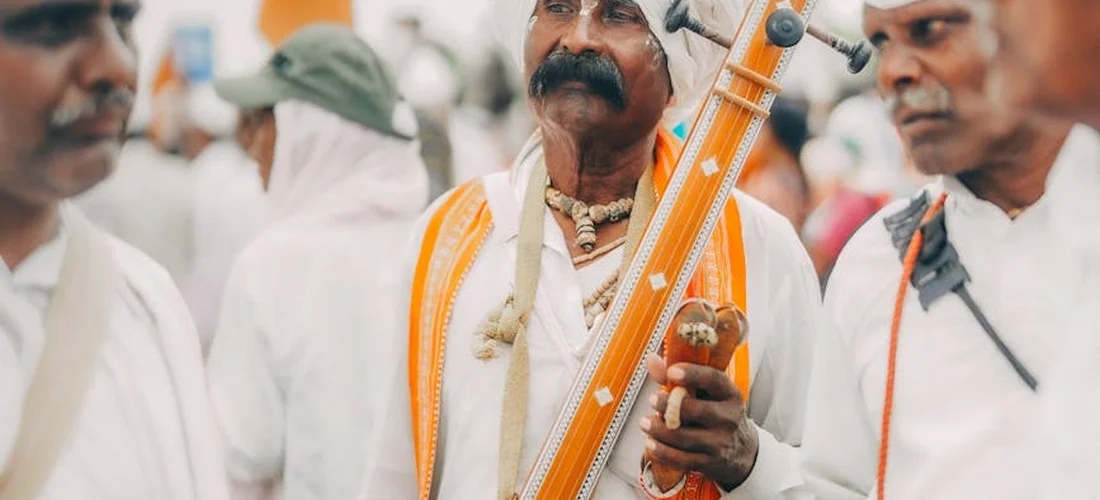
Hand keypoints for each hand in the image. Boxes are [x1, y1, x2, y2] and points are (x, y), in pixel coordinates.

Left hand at [641, 354, 758, 491]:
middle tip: (652, 400)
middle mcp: (729, 418)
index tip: (671, 372)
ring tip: (645, 422)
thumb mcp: (708, 393)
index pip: (714, 380)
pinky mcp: (710, 463)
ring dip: (658, 429)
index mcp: (730, 394)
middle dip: (668, 405)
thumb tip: (651, 360)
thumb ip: (679, 377)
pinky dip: (662, 451)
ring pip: (683, 437)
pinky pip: (681, 459)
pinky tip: (650, 443)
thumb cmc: (717, 413)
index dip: (692, 374)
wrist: (741, 451)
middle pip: (695, 410)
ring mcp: (720, 443)